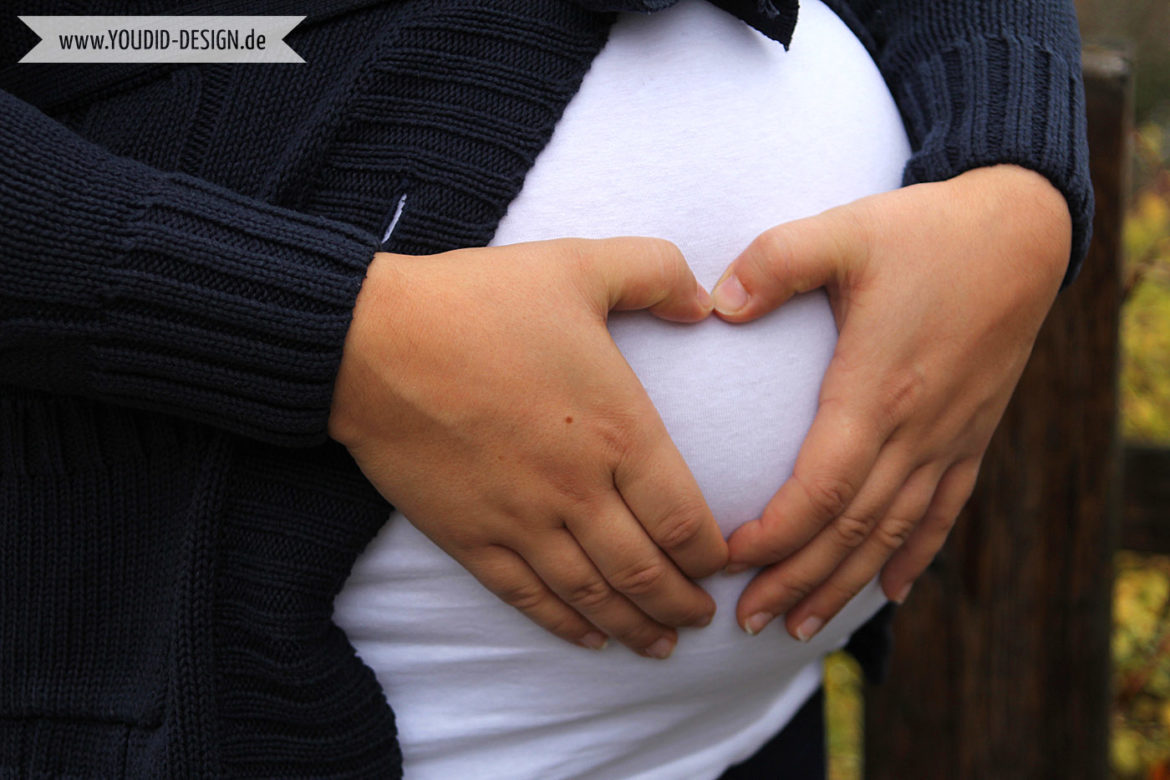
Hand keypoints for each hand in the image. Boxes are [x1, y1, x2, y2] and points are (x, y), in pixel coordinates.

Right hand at [329, 238, 726, 657]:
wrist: (374, 339)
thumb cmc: (479, 301)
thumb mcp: (581, 264)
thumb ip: (656, 273)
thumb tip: (704, 301)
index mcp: (617, 431)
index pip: (684, 518)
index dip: (711, 554)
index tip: (724, 565)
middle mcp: (578, 490)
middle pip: (647, 571)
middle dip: (683, 604)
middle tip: (703, 619)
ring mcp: (522, 520)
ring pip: (594, 596)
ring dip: (636, 628)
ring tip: (661, 646)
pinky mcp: (471, 538)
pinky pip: (529, 598)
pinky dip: (567, 626)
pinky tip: (591, 639)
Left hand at [710, 165, 1071, 639]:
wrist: (1022, 233)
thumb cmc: (924, 232)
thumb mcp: (844, 231)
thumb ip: (776, 262)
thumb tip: (715, 303)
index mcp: (877, 389)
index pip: (820, 489)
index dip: (775, 534)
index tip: (727, 558)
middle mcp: (917, 429)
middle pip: (851, 529)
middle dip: (796, 580)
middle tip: (749, 622)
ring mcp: (949, 438)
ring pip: (892, 533)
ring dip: (844, 583)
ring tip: (800, 626)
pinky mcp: (971, 434)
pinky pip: (944, 512)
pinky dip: (914, 555)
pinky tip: (889, 590)